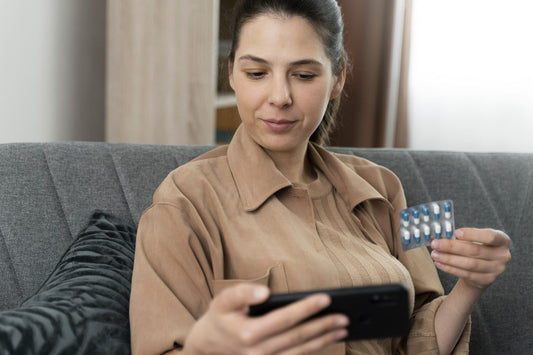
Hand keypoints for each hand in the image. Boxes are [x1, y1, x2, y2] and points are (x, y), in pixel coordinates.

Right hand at [183, 283, 348, 354]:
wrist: (208, 347)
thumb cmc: (220, 318)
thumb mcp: (224, 300)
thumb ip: (242, 293)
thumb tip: (265, 293)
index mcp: (249, 333)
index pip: (285, 319)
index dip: (307, 308)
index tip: (326, 299)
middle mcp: (258, 352)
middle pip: (298, 337)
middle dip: (323, 326)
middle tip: (344, 317)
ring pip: (300, 352)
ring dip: (323, 341)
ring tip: (341, 331)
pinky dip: (311, 351)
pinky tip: (324, 343)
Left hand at [430, 228, 510, 289]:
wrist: (481, 269)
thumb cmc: (475, 248)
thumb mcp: (472, 239)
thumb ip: (460, 236)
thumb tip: (438, 236)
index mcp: (502, 240)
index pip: (490, 236)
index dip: (473, 234)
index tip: (455, 233)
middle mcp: (503, 255)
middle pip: (475, 250)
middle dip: (452, 247)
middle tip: (436, 244)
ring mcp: (496, 270)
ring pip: (469, 264)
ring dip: (449, 259)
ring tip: (435, 254)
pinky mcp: (486, 280)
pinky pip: (465, 274)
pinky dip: (450, 268)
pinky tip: (439, 263)